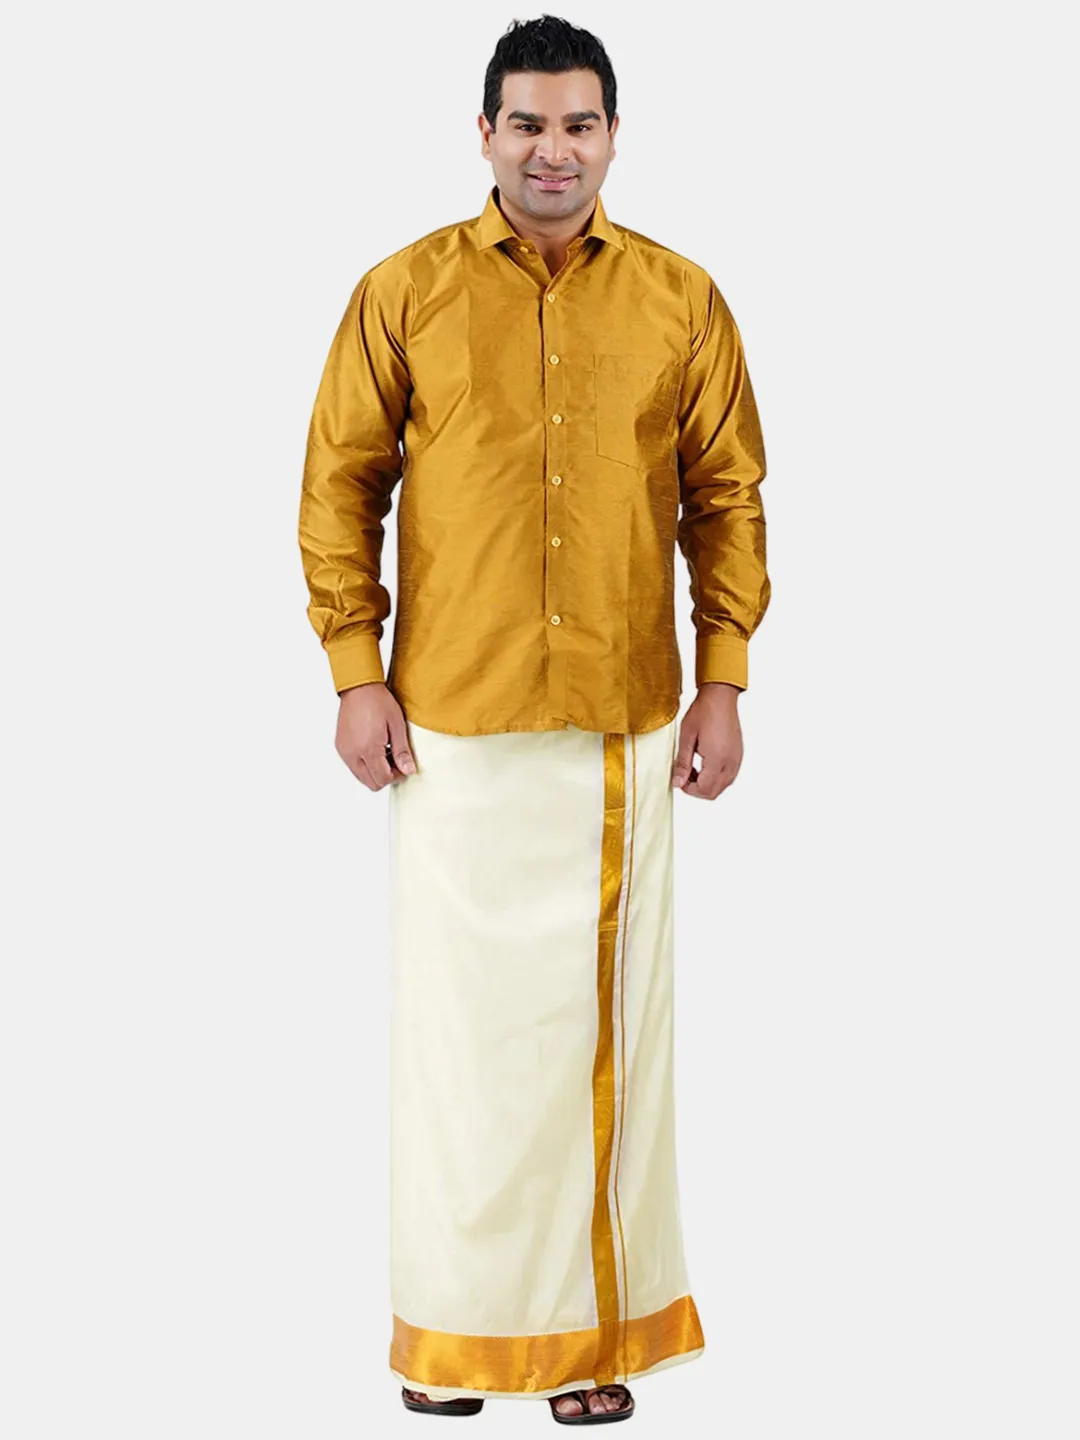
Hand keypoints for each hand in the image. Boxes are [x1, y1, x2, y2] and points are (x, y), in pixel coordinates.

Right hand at [335, 682, 416, 790]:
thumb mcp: (397, 726)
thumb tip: (409, 771)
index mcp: (368, 749)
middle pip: (371, 783)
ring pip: (362, 777)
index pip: (383, 779)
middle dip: (386, 776)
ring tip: (385, 752)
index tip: (404, 764)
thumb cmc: (379, 701)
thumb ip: (402, 752)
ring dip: (375, 771)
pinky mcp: (340, 747)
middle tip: (395, 759)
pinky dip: (365, 764)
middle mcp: (352, 754)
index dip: (397, 776)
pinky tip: (374, 748)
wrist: (359, 687)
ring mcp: (344, 751)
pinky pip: (354, 766)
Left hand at [671, 684, 742, 799]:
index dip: (689, 789)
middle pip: (714, 792)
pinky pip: (728, 775)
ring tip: (694, 768)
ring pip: (722, 785)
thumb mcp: (686, 737)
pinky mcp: (738, 754)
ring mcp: (737, 759)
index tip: (679, 778)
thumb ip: (682, 763)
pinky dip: (716, 776)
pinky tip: (705, 764)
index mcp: (717, 759)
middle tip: (684, 775)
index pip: (704, 789)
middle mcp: (730, 762)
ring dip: (707, 783)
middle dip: (697, 789)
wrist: (720, 697)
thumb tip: (677, 782)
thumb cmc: (703, 712)